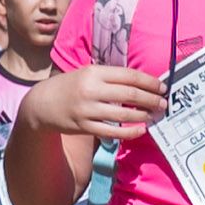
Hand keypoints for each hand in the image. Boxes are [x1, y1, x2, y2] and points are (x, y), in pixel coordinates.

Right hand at [27, 63, 168, 138]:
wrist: (42, 104)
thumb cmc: (70, 86)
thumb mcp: (87, 73)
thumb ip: (110, 77)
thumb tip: (140, 83)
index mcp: (94, 72)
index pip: (128, 76)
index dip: (149, 82)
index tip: (162, 87)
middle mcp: (91, 90)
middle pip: (130, 95)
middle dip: (151, 99)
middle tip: (163, 103)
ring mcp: (87, 110)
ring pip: (123, 115)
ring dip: (143, 115)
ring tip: (153, 115)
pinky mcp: (84, 126)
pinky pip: (112, 132)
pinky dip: (129, 132)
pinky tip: (140, 130)